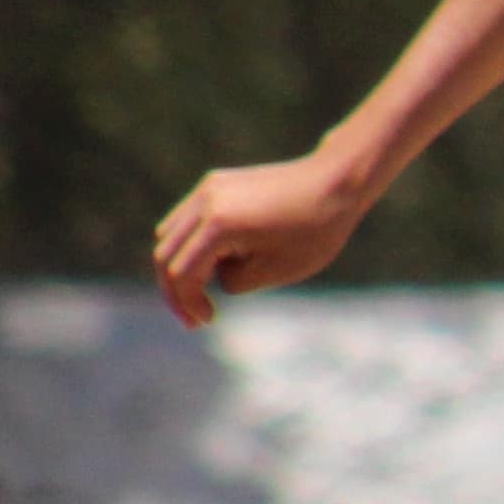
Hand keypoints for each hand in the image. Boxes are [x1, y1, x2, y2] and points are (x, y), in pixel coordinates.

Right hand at [150, 150, 377, 325]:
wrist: (338, 181)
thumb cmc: (316, 230)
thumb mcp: (276, 271)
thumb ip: (233, 281)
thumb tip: (212, 276)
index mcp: (219, 225)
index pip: (182, 273)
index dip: (188, 303)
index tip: (206, 321)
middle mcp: (205, 201)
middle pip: (165, 254)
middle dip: (174, 290)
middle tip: (193, 319)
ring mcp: (208, 188)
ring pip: (170, 234)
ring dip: (178, 265)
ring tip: (203, 292)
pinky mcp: (216, 182)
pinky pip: (188, 218)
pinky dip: (191, 243)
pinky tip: (216, 264)